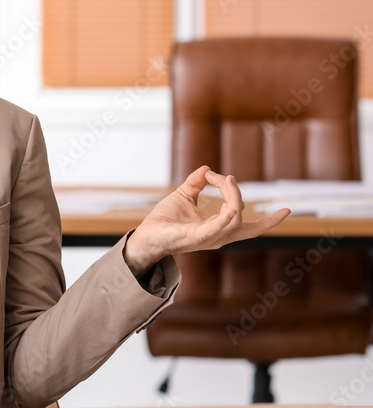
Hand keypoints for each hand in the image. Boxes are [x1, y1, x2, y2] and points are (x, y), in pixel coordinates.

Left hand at [123, 165, 291, 277]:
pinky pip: (217, 229)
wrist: (146, 235)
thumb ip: (196, 183)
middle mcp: (218, 235)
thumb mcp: (183, 196)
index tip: (220, 176)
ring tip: (227, 179)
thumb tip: (207, 169)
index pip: (246, 221)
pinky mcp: (197, 237)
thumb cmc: (165, 220)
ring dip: (233, 197)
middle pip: (246, 223)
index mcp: (218, 227)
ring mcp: (209, 238)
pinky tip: (232, 209)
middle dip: (260, 214)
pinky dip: (226, 219)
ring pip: (234, 219)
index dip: (239, 195)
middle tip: (253, 191)